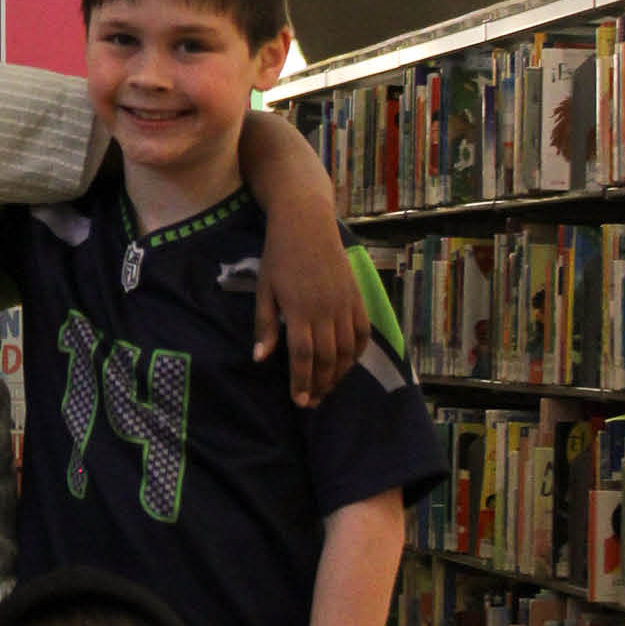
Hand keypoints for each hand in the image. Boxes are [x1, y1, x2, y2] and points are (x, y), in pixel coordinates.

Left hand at [250, 220, 366, 406]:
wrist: (306, 223)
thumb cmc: (279, 256)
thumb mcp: (264, 290)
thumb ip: (265, 326)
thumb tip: (260, 359)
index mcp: (299, 310)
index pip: (303, 357)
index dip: (302, 382)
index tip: (299, 401)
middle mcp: (326, 311)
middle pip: (327, 358)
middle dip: (319, 384)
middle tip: (311, 402)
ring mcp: (345, 304)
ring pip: (347, 350)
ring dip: (338, 374)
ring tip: (327, 388)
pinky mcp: (358, 297)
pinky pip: (363, 332)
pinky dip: (357, 352)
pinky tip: (347, 364)